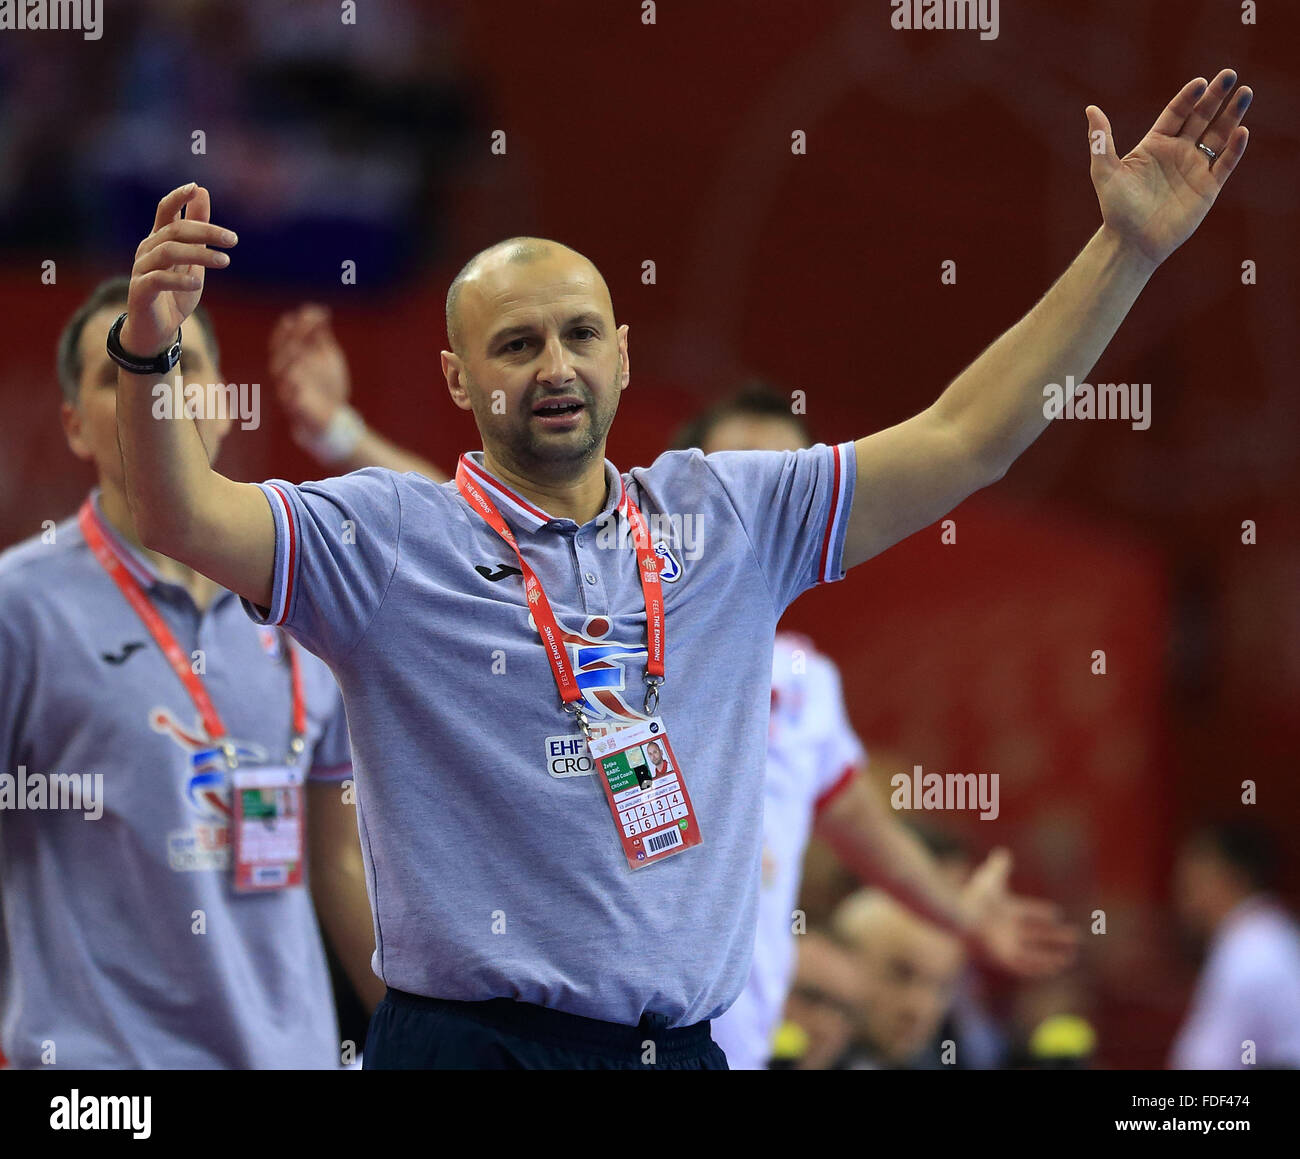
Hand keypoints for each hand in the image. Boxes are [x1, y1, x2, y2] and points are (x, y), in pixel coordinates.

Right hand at [123, 184, 236, 357]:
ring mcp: (141, 269)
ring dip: (199, 254)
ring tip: (225, 261)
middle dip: (205, 231)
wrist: (158, 329)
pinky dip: (179, 279)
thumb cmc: (176, 292)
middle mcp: (147, 249)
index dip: (178, 197)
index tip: (196, 187)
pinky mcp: (140, 290)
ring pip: (168, 251)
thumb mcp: (194, 259)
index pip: (165, 210)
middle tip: (233, 240)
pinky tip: (196, 282)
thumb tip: (202, 192)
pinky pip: (158, 279)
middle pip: (175, 230)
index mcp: (160, 239)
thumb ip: (198, 230)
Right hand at [269, 304, 350, 436]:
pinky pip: (288, 401)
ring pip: (279, 375)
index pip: (285, 339)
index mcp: (291, 359)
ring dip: (287, 360)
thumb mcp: (328, 356)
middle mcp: (285, 373)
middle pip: (280, 352)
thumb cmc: (328, 383)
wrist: (333, 416)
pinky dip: (291, 393)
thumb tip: (319, 311)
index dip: (292, 326)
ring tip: (296, 349)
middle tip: (296, 323)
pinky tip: (296, 383)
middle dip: (288, 337)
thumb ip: (322, 337)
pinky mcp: (295, 409)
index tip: (305, 314)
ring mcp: (287, 390)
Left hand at [959, 848, 1078, 976]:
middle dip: (1055, 936)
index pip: (1028, 913)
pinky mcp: (1004, 959)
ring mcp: (1006, 945)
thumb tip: (1003, 853)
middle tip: (1076, 936)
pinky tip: (1059, 965)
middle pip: (1035, 934)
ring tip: (1072, 955)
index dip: (1042, 913)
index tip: (1057, 914)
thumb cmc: (976, 899)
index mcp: (1005, 911)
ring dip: (1053, 955)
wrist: (962, 919)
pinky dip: (1044, 966)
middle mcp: (1007, 930)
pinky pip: (1028, 966)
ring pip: (1035, 952)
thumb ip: (1000, 868)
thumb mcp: (991, 880)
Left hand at [1086, 69, 1251, 267]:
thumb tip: (1091, 109)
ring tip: (1245, 92)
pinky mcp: (1208, 187)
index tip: (1202, 82)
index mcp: (1156, 144)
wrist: (1132, 242)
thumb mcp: (1105, 172)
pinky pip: (1225, 163)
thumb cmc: (1116, 208)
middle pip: (1201, 118)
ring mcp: (1195, 168)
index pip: (1176, 113)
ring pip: (1218, 135)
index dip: (1189, 97)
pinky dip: (1234, 148)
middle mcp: (1178, 152)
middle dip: (1216, 97)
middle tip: (1229, 75)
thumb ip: (1101, 141)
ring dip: (1232, 115)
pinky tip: (1242, 131)